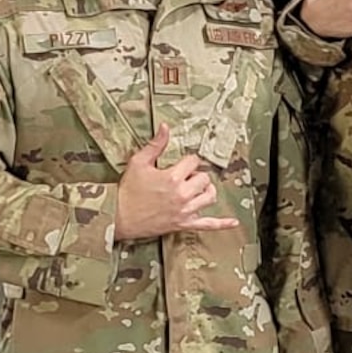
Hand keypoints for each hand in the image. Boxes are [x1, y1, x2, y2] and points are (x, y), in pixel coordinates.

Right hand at [114, 124, 239, 241]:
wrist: (118, 215)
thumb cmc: (128, 190)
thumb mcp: (139, 162)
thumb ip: (155, 144)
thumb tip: (166, 127)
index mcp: (173, 177)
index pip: (193, 161)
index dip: (188, 161)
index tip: (181, 163)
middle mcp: (182, 194)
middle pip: (204, 179)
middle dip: (197, 175)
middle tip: (185, 177)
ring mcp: (184, 211)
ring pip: (209, 197)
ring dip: (206, 191)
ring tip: (198, 188)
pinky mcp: (183, 224)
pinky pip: (207, 225)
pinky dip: (221, 224)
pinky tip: (233, 222)